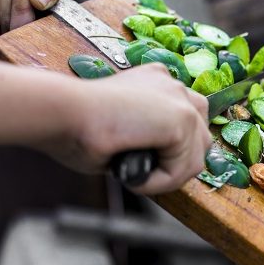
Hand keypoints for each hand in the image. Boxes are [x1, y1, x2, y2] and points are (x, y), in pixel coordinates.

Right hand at [45, 64, 212, 194]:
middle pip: (199, 138)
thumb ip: (147, 139)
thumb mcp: (119, 128)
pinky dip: (158, 183)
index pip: (186, 120)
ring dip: (164, 178)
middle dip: (177, 164)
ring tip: (135, 178)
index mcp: (156, 81)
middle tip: (144, 175)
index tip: (143, 162)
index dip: (171, 150)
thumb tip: (160, 164)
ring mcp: (180, 100)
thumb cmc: (75, 125)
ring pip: (192, 159)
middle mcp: (172, 84)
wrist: (64, 113)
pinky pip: (181, 169)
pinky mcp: (182, 119)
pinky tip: (133, 175)